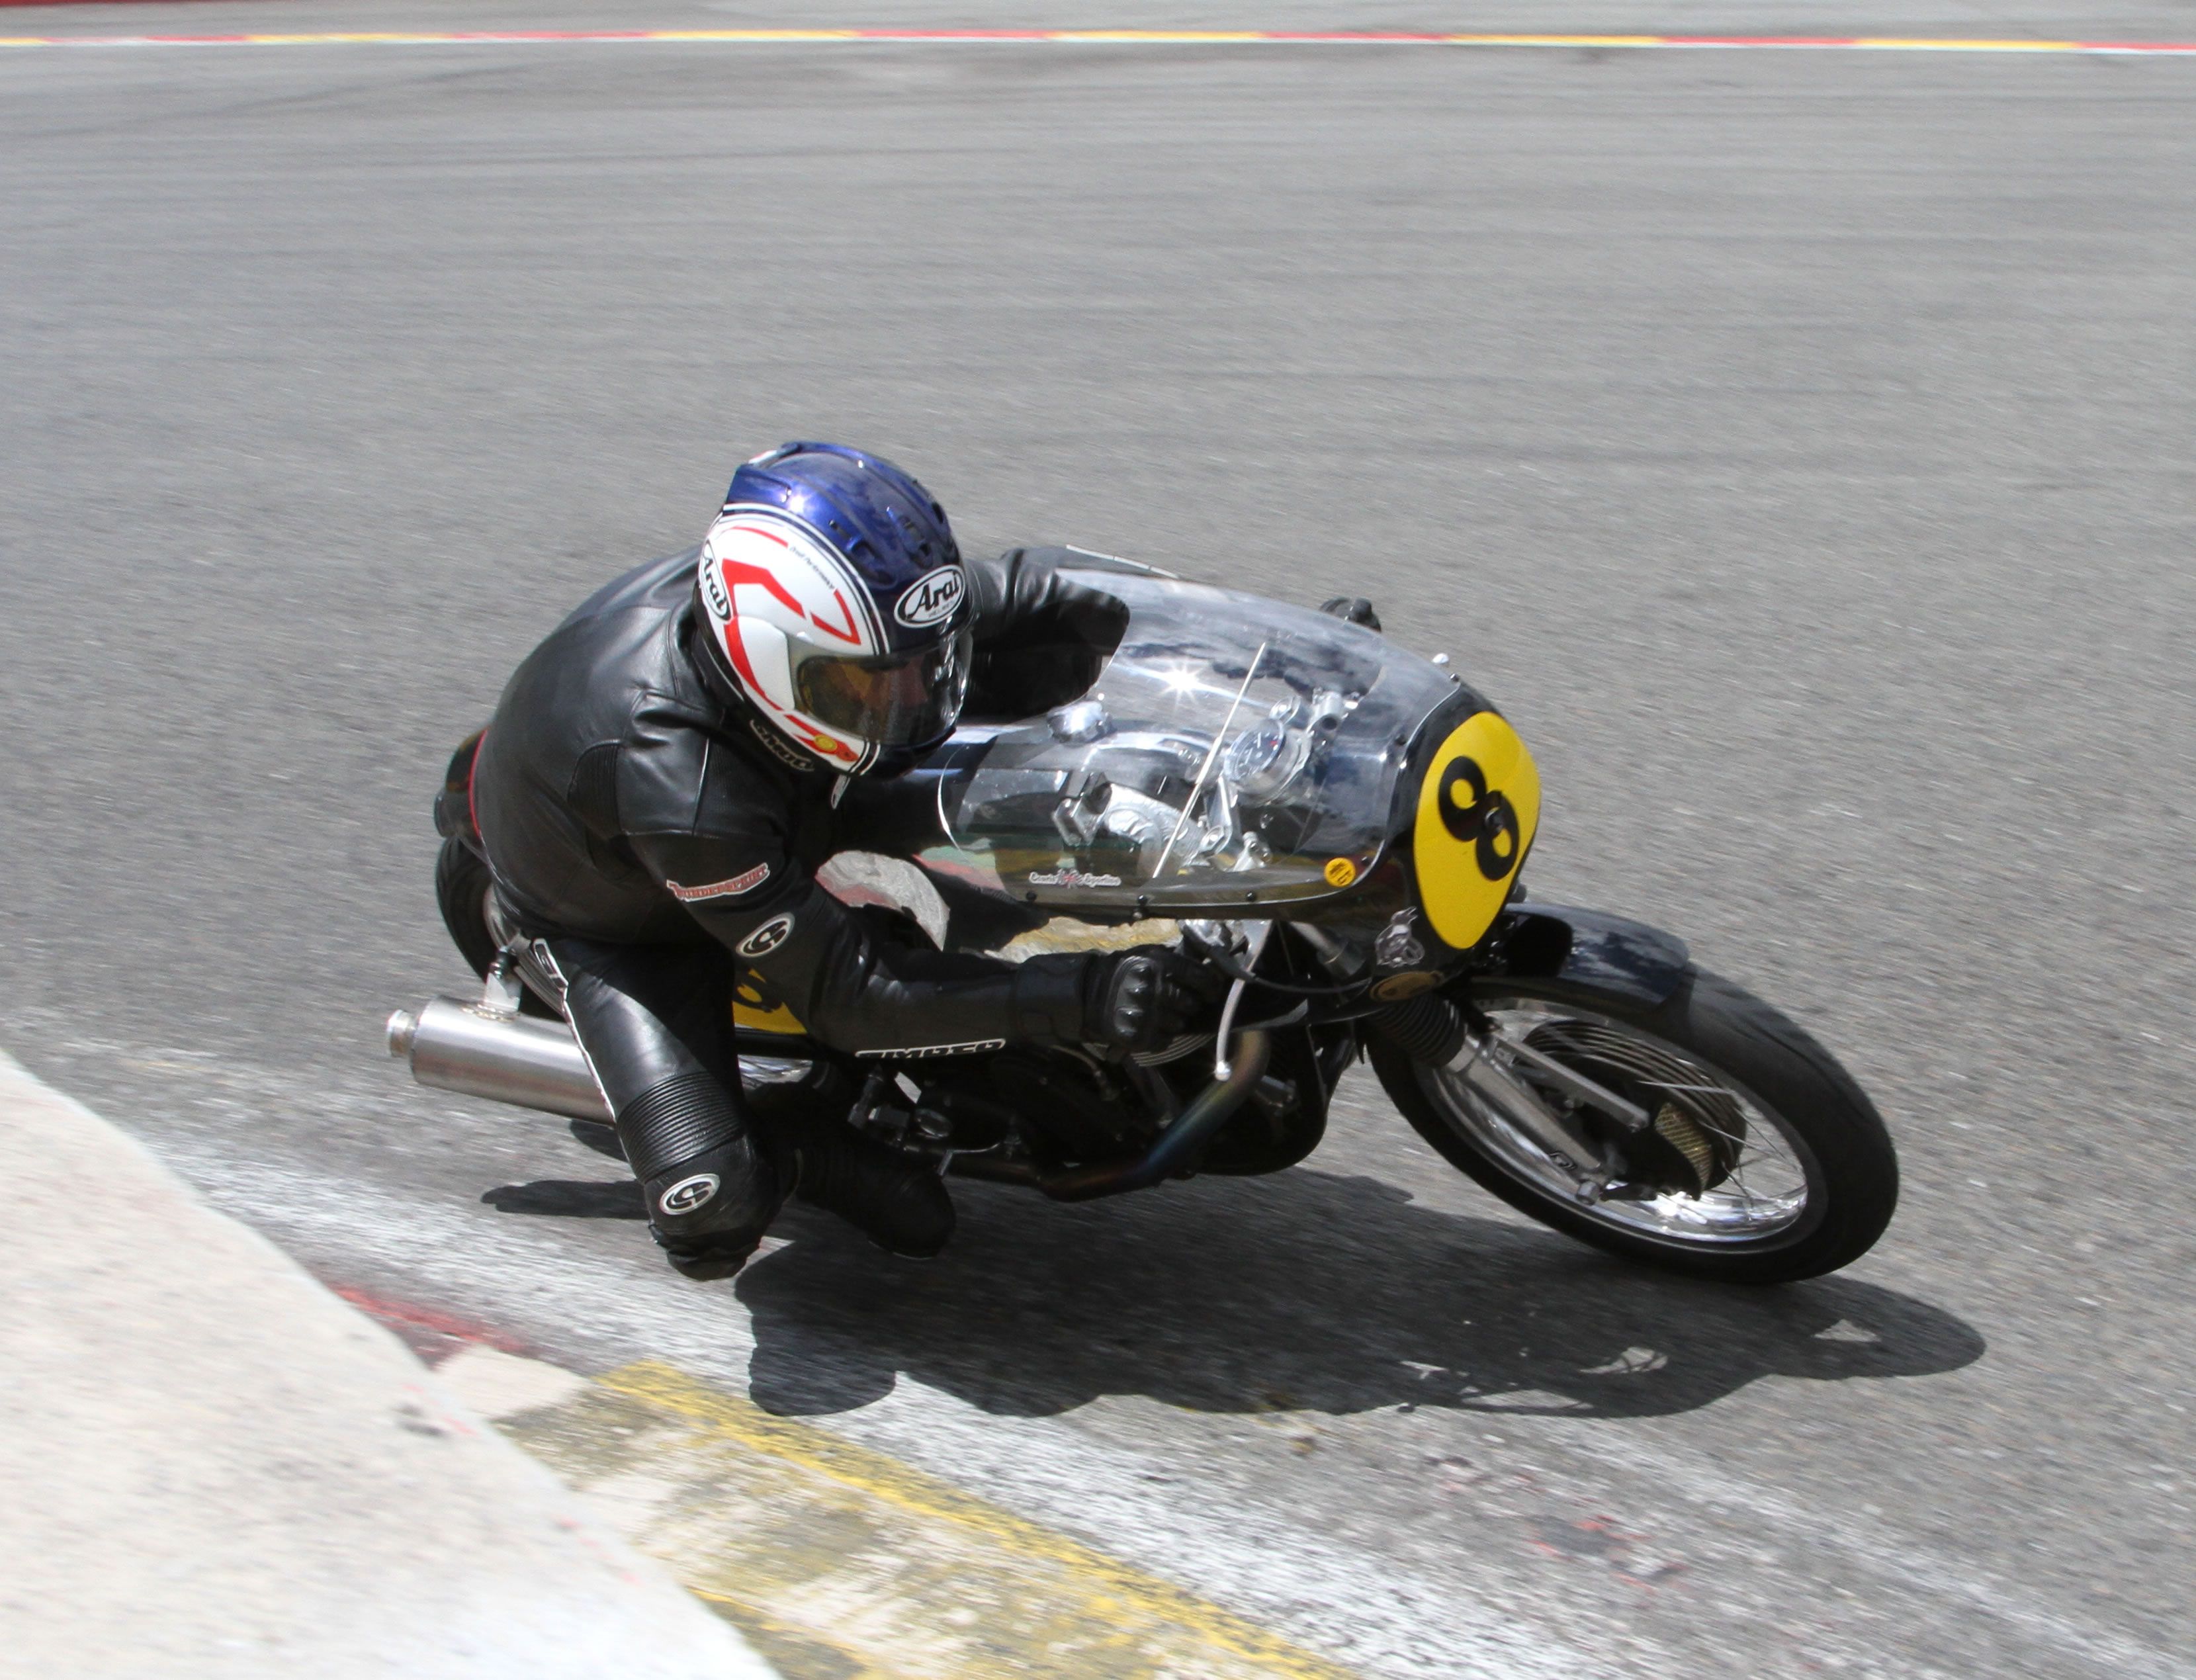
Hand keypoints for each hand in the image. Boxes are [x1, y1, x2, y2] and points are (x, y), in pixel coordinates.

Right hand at [1084, 947, 1219, 1050]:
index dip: (1211, 985)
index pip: (1199, 976)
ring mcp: (1146, 1015)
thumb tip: (1210, 962)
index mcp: (1158, 965)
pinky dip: (1163, 1036)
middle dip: (1190, 1004)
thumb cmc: (1124, 971)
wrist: (1090, 994)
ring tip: (1162, 1014)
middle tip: (1183, 1002)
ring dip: (1176, 1021)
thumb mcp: (1148, 954)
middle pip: (1191, 1003)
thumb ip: (1177, 959)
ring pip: (1180, 1024)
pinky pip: (1165, 1040)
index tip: (1212, 991)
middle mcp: (1153, 990)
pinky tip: (1153, 1026)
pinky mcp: (1138, 1036)